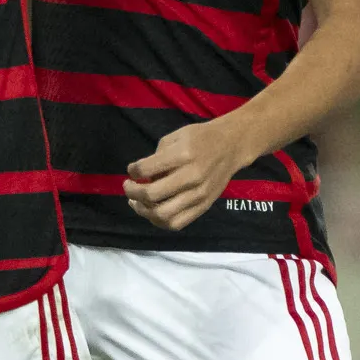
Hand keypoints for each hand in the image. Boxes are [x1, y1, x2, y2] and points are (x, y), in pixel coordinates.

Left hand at [125, 118, 256, 230]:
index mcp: (183, 155)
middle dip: (132, 192)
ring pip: (162, 215)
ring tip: (136, 203)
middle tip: (128, 187)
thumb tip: (144, 178)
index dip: (133, 171)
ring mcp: (198, 195)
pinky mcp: (203, 206)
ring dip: (142, 210)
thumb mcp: (176, 136)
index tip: (132, 170)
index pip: (146, 169)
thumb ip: (157, 156)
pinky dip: (159, 221)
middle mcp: (191, 176)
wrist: (231, 146)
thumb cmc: (200, 138)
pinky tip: (152, 212)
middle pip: (151, 195)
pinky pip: (177, 223)